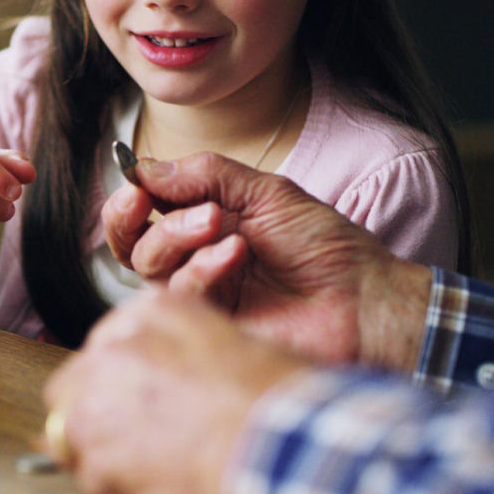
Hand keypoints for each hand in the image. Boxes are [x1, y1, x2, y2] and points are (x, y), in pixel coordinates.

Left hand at [43, 289, 309, 493]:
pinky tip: (154, 489)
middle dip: (93, 411)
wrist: (284, 445)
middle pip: (72, 386)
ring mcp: (98, 401)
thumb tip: (165, 371)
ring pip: (70, 433)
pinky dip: (115, 490)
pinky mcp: (98, 456)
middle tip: (129, 436)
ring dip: (100, 452)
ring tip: (145, 467)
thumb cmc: (276, 396)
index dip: (118, 379)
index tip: (135, 400)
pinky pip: (90, 478)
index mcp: (150, 312)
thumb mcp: (230, 337)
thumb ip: (180, 344)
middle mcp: (114, 348)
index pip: (107, 344)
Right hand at [101, 152, 430, 368]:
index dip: (129, 198)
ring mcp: (202, 295)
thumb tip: (143, 167)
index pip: (144, 214)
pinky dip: (201, 269)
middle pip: (133, 246)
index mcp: (204, 226)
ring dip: (173, 236)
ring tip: (216, 223)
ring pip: (150, 269)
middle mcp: (195, 261)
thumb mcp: (265, 192)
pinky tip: (234, 254)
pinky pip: (181, 296)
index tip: (133, 183)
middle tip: (143, 200)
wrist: (364, 299)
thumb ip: (204, 175)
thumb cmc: (323, 245)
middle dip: (129, 220)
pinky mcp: (210, 326)